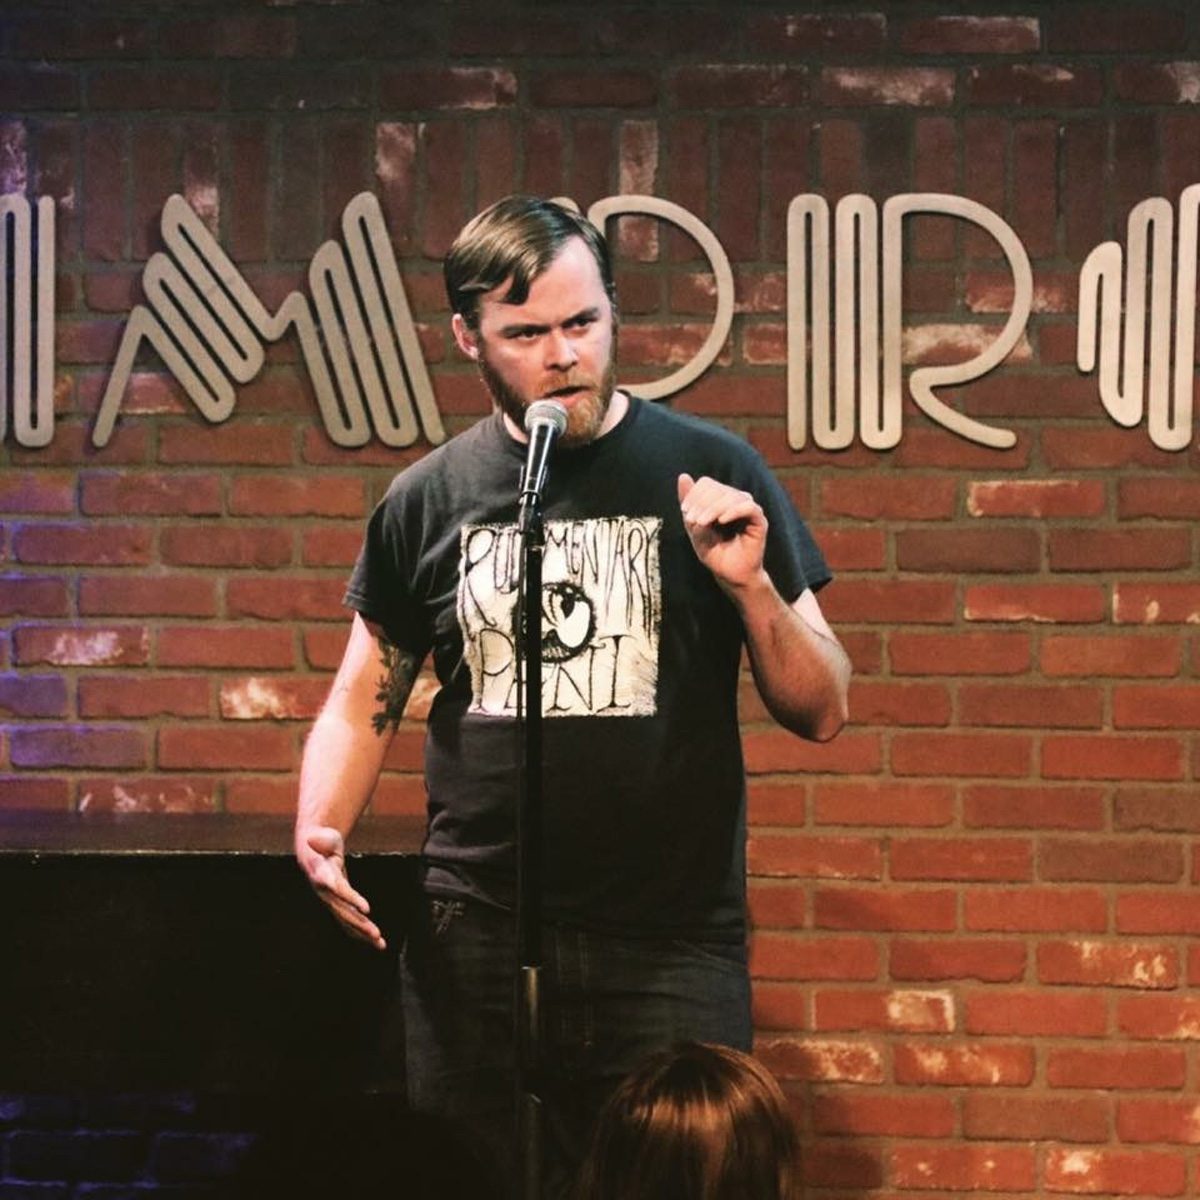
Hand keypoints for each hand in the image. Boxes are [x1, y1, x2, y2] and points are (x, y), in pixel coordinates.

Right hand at [296, 825, 385, 950]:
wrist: (311, 849)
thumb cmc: (320, 841)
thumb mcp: (322, 838)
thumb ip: (320, 840)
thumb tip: (313, 839)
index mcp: (322, 875)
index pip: (338, 889)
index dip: (351, 899)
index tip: (367, 909)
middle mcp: (325, 893)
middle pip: (344, 911)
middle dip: (360, 923)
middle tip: (376, 934)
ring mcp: (330, 901)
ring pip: (347, 920)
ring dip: (363, 932)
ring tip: (381, 944)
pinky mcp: (337, 904)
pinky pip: (349, 921)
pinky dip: (361, 931)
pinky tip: (376, 942)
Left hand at [677, 473, 767, 592]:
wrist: (729, 575)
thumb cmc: (714, 552)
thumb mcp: (694, 527)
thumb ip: (689, 502)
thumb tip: (683, 476)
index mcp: (721, 499)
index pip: (707, 483)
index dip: (694, 494)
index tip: (685, 512)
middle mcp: (736, 500)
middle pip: (717, 488)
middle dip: (701, 503)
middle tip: (692, 521)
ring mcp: (749, 509)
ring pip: (731, 496)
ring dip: (713, 509)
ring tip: (702, 524)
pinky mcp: (759, 520)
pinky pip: (748, 507)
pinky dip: (732, 511)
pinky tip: (721, 521)